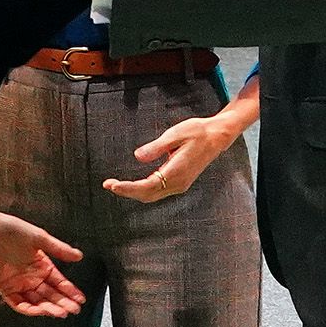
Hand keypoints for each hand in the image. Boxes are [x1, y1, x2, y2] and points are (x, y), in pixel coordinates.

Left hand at [0, 210, 85, 317]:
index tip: (81, 299)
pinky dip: (30, 309)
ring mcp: (19, 284)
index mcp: (42, 266)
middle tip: (74, 310)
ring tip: (61, 312)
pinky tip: (41, 311)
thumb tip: (79, 256)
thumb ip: (59, 249)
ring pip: (37, 301)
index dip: (70, 291)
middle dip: (63, 303)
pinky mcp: (6, 289)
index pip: (59, 283)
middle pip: (50, 295)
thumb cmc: (13, 229)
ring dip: (49, 308)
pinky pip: (19, 303)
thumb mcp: (40, 238)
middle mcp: (32, 277)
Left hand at [102, 113, 239, 202]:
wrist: (217, 136)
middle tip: (108, 185)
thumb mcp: (175, 134)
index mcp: (176, 172)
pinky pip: (158, 190)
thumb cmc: (197, 131)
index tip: (112, 185)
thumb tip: (137, 156)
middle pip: (147, 195)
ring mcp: (180, 184)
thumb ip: (156, 147)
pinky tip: (133, 184)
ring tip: (116, 185)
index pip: (146, 186)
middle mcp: (178, 183)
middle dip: (127, 192)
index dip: (128, 188)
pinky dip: (143, 189)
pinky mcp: (180, 181)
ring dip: (134, 192)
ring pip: (152, 195)